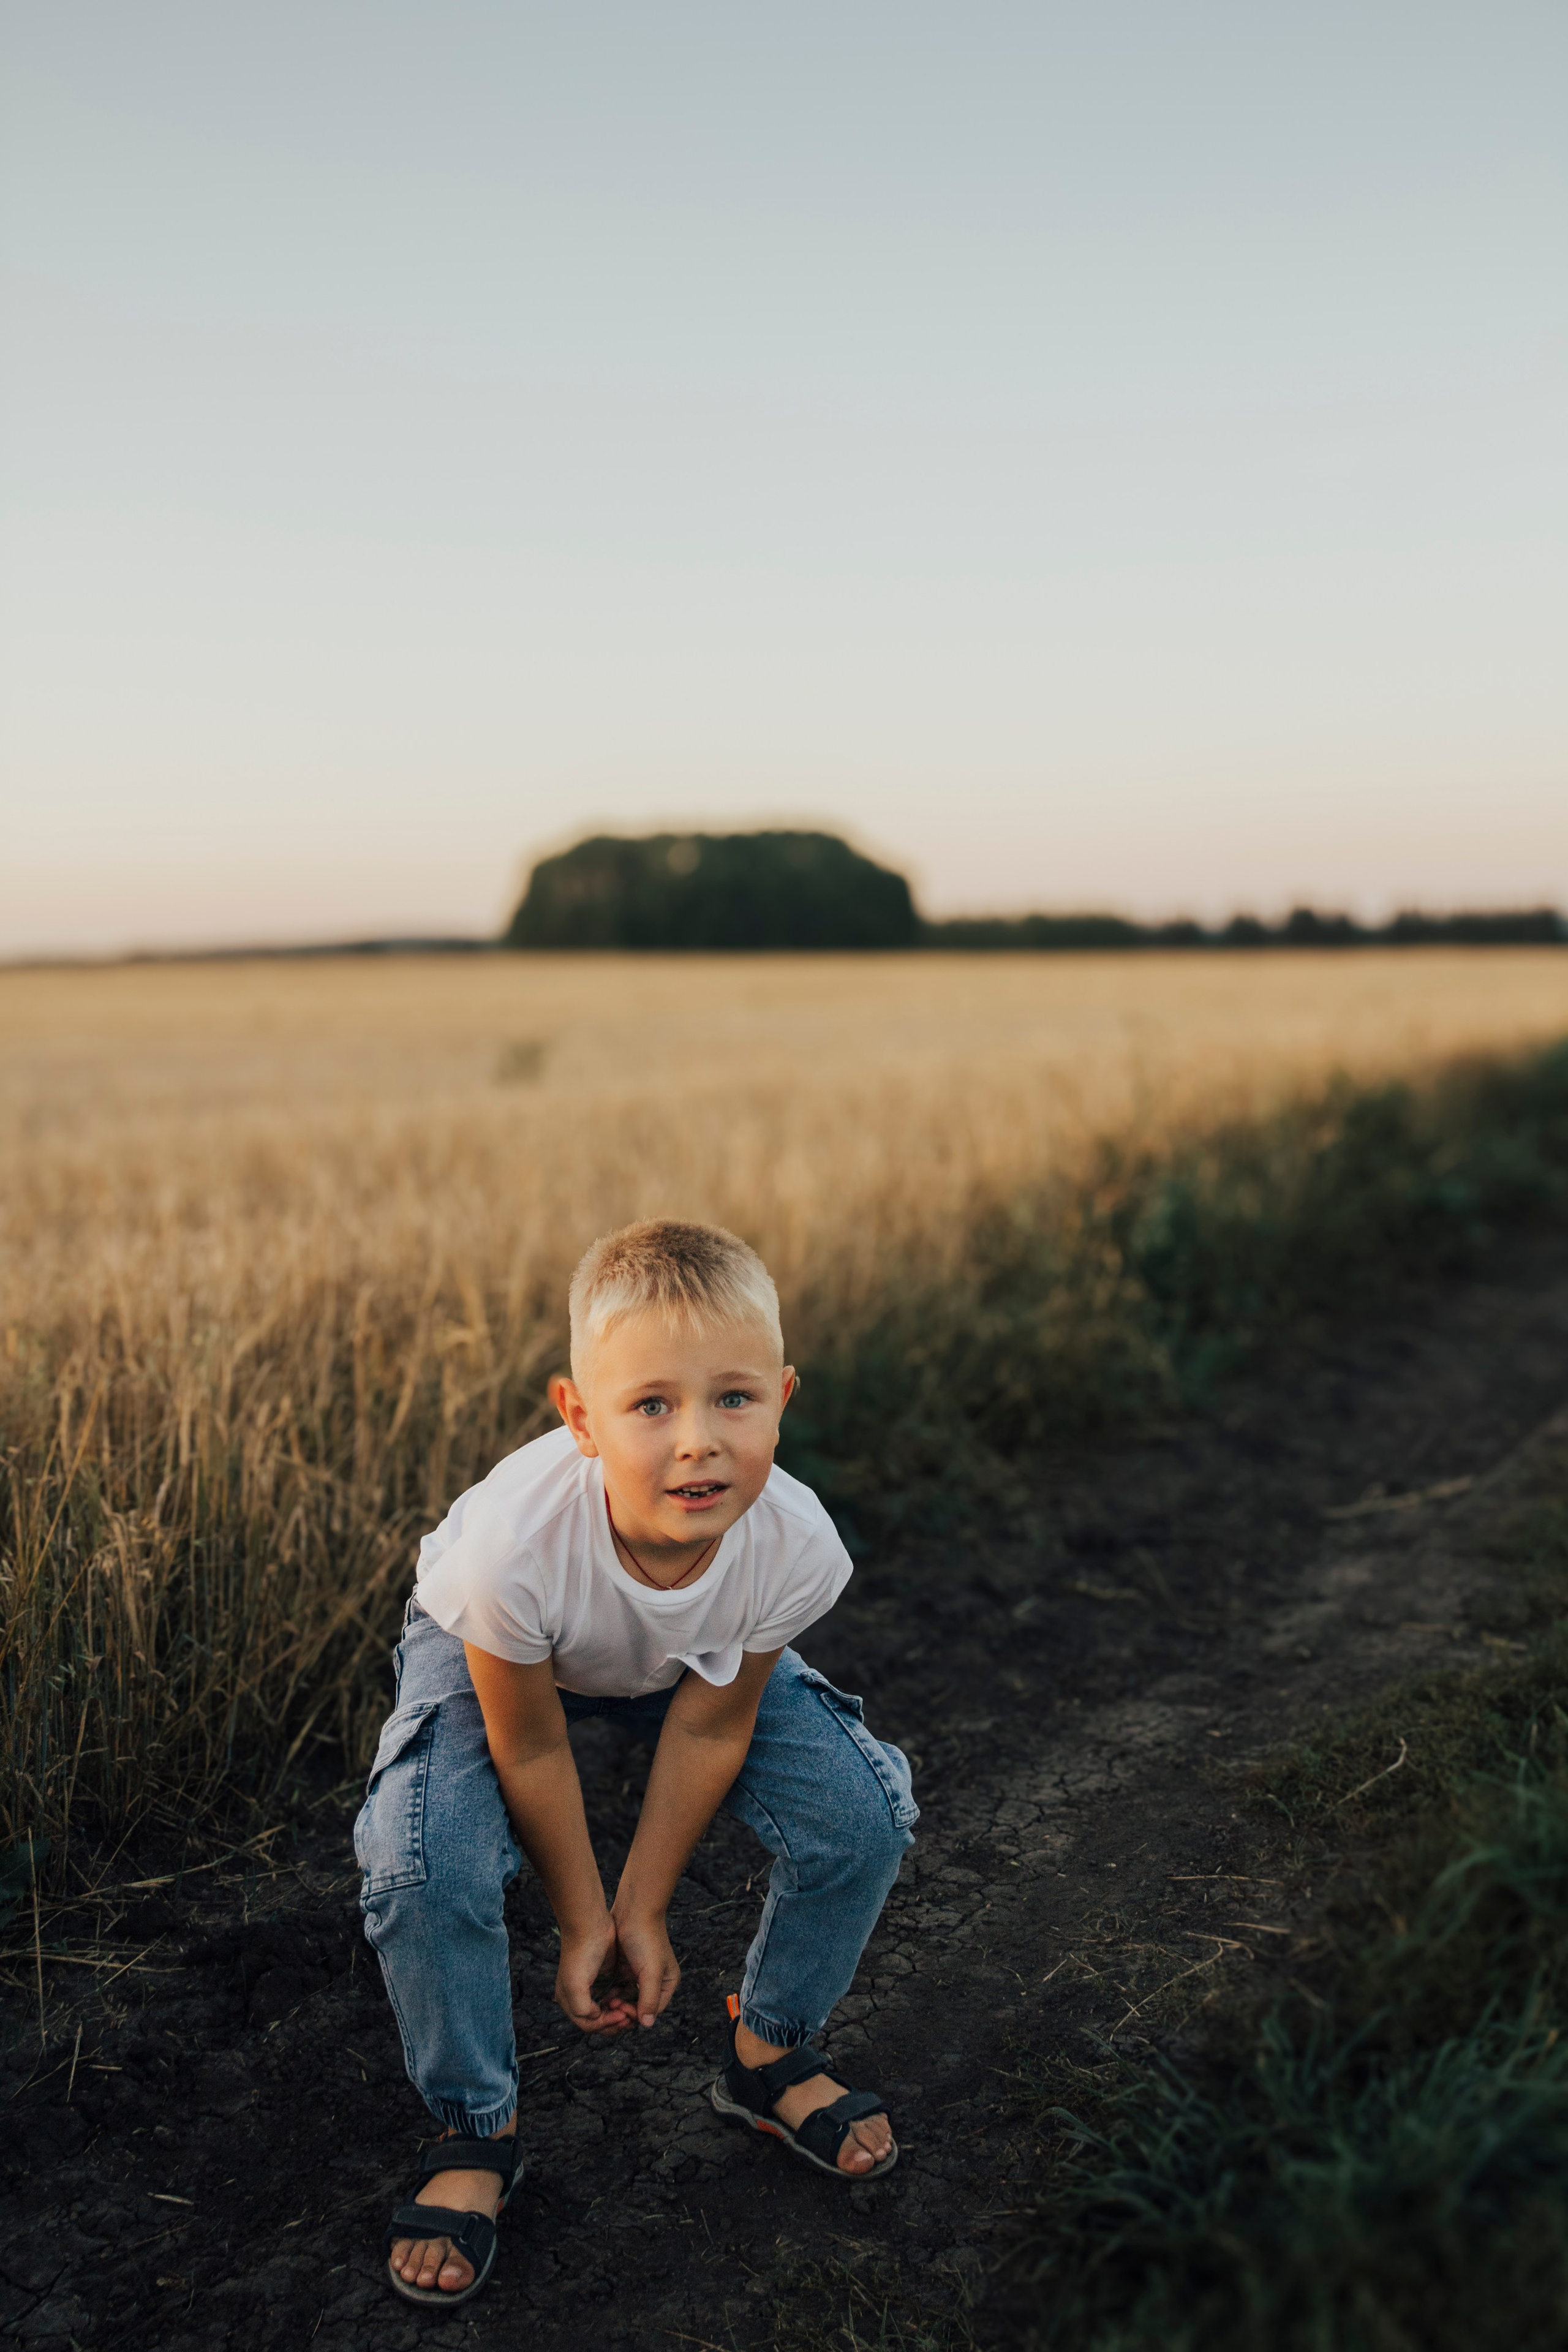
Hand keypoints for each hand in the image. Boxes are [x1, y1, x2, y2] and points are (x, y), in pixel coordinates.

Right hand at [554, 1913, 637, 2035]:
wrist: (590, 1923)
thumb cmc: (582, 1954)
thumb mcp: (575, 1985)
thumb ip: (582, 2009)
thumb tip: (596, 2017)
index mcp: (567, 2000)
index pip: (588, 2025)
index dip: (605, 2025)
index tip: (621, 2016)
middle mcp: (577, 1996)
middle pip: (598, 2020)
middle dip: (613, 2021)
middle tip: (629, 2016)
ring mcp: (592, 1985)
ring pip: (607, 2009)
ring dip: (618, 2012)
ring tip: (630, 2007)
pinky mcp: (604, 1975)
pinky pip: (613, 1994)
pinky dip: (621, 1999)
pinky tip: (629, 1996)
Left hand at [610, 1908, 680, 2029]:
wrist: (634, 1909)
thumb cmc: (646, 1939)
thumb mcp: (650, 1971)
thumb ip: (649, 1999)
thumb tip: (646, 2024)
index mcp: (668, 1983)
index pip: (652, 2010)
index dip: (636, 2015)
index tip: (620, 2010)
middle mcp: (656, 1981)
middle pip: (640, 2007)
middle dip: (625, 2010)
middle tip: (610, 2007)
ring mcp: (640, 1975)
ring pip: (628, 1999)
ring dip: (617, 2003)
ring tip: (605, 2001)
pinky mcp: (627, 1968)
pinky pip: (619, 1988)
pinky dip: (612, 1994)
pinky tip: (603, 1995)